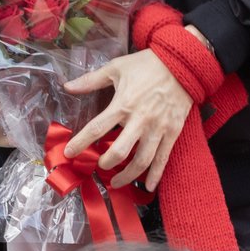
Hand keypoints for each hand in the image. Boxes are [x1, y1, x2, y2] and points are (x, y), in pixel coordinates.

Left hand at [63, 48, 193, 191]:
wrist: (182, 64)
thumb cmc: (146, 64)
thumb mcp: (116, 67)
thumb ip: (91, 80)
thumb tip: (67, 86)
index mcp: (123, 104)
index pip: (97, 128)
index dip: (81, 143)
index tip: (69, 153)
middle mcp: (140, 120)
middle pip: (119, 151)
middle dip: (106, 163)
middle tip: (98, 166)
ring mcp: (158, 128)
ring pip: (141, 161)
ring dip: (127, 175)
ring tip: (116, 182)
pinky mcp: (172, 132)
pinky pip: (163, 158)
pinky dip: (156, 175)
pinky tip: (149, 187)